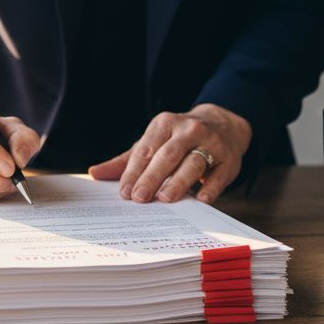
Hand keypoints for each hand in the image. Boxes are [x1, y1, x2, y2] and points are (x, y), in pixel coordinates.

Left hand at [89, 104, 251, 204]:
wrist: (223, 125)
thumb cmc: (179, 140)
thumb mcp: (153, 143)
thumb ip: (126, 161)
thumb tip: (94, 173)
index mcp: (165, 124)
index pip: (147, 149)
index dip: (134, 171)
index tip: (124, 191)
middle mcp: (189, 130)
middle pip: (168, 155)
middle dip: (152, 176)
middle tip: (140, 197)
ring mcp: (212, 143)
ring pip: (193, 162)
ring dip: (179, 181)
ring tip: (166, 198)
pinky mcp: (229, 159)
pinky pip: (219, 174)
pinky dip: (210, 187)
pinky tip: (201, 199)